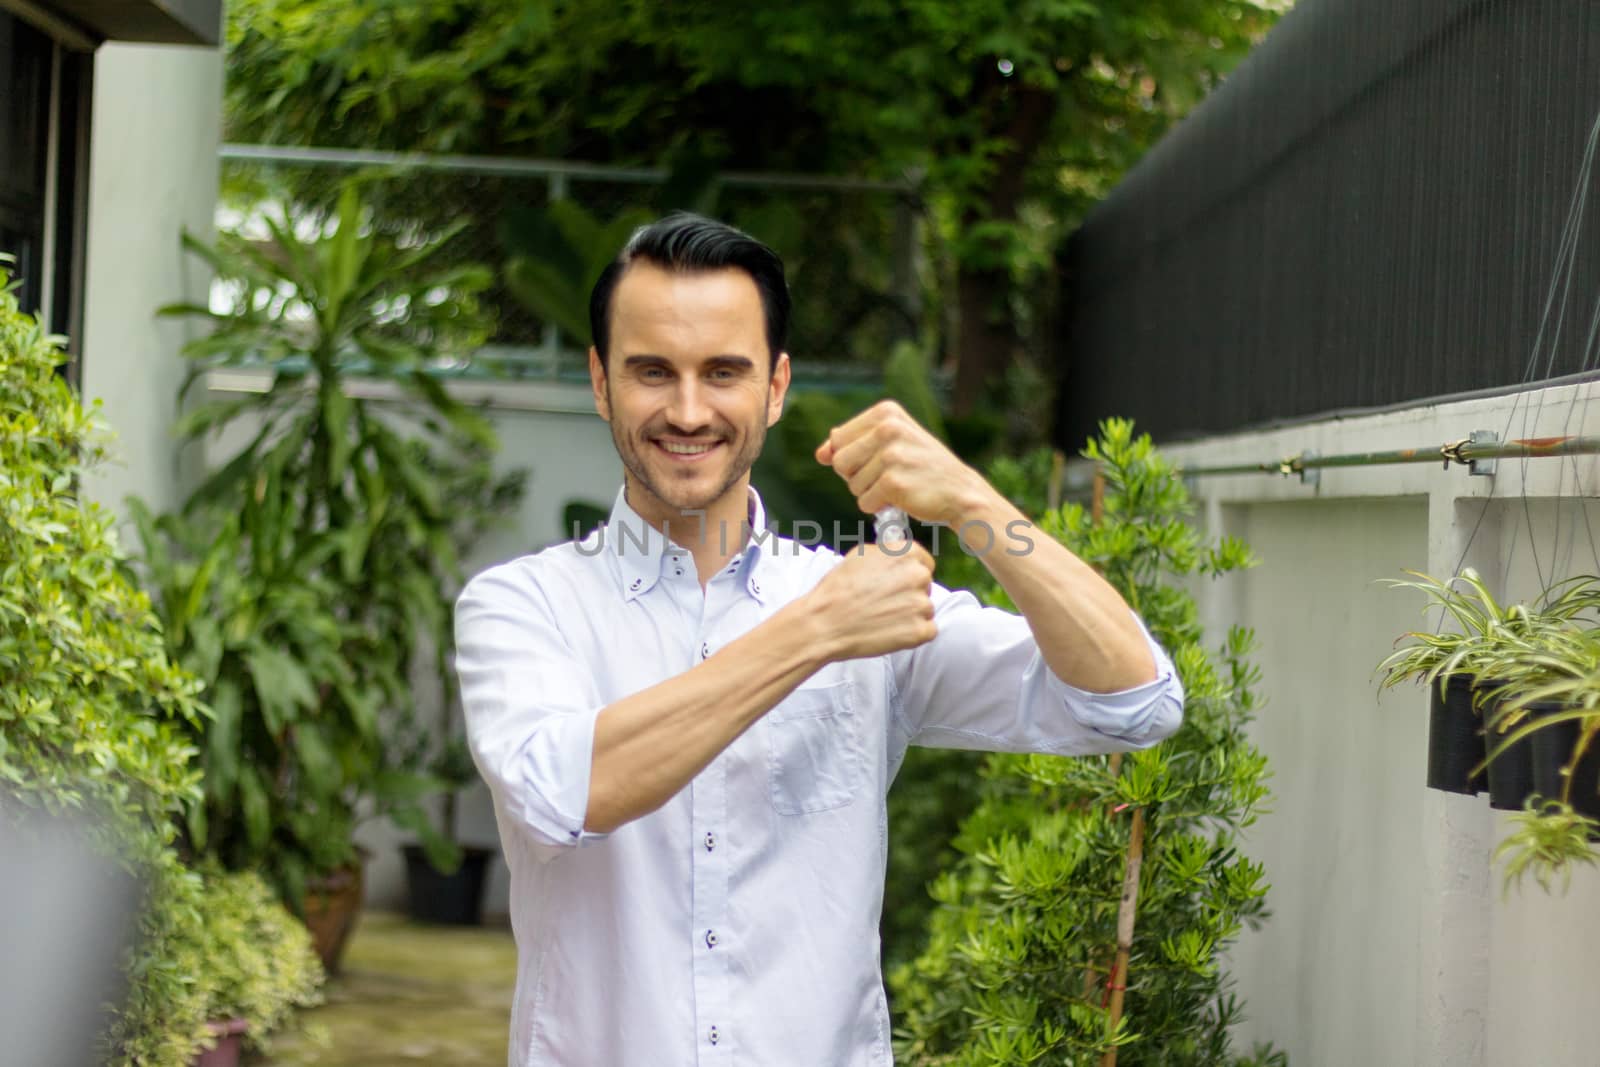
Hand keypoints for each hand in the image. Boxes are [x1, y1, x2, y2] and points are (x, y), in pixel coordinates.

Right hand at [805, 541, 937, 660]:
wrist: (825, 623)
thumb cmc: (837, 589)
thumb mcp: (860, 555)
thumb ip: (887, 553)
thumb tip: (898, 557)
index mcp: (906, 553)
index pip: (924, 562)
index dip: (909, 574)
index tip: (898, 583)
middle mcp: (918, 576)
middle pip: (926, 586)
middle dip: (910, 594)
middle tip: (884, 603)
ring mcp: (921, 604)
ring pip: (925, 609)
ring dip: (910, 615)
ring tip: (882, 618)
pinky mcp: (920, 631)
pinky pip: (927, 631)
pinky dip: (912, 634)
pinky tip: (890, 631)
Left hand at [814, 400, 989, 527]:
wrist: (960, 492)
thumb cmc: (922, 468)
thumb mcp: (890, 444)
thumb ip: (852, 444)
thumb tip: (820, 454)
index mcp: (886, 412)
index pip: (838, 439)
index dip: (854, 457)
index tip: (883, 459)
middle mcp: (888, 428)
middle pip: (839, 462)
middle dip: (857, 476)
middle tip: (889, 475)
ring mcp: (891, 454)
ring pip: (851, 484)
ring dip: (870, 492)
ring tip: (899, 485)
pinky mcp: (892, 482)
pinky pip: (864, 502)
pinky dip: (879, 507)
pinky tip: (902, 498)